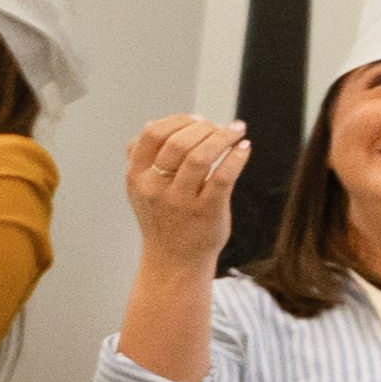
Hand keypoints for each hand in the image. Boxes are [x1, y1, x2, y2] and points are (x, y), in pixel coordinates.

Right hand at [123, 116, 251, 273]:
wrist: (174, 261)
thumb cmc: (163, 221)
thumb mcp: (141, 190)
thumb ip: (142, 159)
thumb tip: (151, 123)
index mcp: (136, 177)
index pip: (152, 134)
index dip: (178, 120)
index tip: (198, 120)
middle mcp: (155, 188)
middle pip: (178, 142)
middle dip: (205, 127)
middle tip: (220, 127)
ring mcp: (180, 201)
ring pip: (201, 156)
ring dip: (223, 137)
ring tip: (236, 132)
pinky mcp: (206, 211)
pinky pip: (223, 176)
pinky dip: (237, 157)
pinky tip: (244, 148)